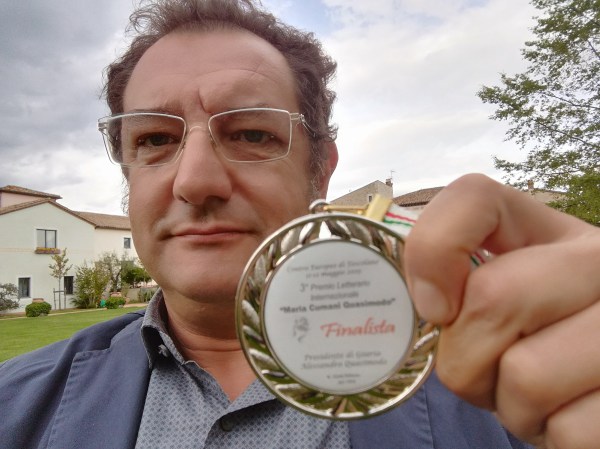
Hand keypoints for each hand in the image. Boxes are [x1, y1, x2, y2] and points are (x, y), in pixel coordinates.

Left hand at [404, 174, 599, 448]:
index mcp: (554, 233)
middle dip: (468, 359)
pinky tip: (572, 414)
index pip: (474, 197)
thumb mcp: (499, 308)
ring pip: (526, 374)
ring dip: (513, 406)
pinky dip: (554, 437)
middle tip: (494, 371)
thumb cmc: (541, 349)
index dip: (434, 249)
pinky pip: (569, 431)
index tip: (436, 306)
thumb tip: (432, 304)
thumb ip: (460, 286)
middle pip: (493, 296)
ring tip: (539, 396)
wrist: (599, 394)